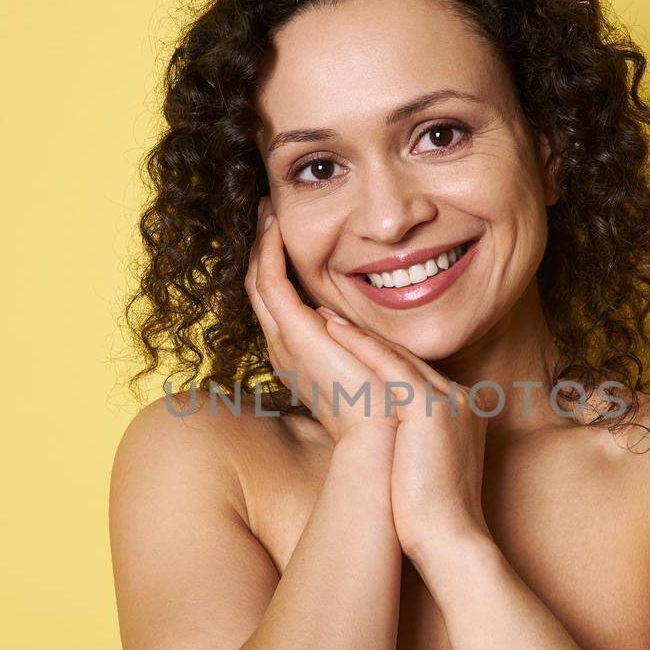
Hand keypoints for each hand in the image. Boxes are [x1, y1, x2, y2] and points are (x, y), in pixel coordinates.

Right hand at [244, 196, 403, 444]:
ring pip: (258, 281)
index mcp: (305, 359)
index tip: (291, 234)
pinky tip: (278, 224)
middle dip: (265, 248)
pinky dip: (270, 250)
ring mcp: (285, 343)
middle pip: (263, 288)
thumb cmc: (391, 414)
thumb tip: (380, 324)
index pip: (283, 303)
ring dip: (262, 242)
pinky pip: (268, 281)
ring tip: (269, 209)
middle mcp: (287, 350)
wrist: (386, 441)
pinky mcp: (293, 336)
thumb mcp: (378, 369)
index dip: (283, 267)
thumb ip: (372, 345)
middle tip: (269, 211)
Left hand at [318, 313, 492, 569]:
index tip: (347, 342)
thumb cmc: (430, 519)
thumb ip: (410, 444)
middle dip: (366, 339)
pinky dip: (359, 346)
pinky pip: (389, 367)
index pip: (416, 374)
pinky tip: (332, 331)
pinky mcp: (432, 408)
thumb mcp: (423, 470)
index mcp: (463, 412)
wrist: (451, 541)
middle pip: (407, 359)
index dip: (378, 358)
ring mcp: (450, 400)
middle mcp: (462, 399)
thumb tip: (382, 444)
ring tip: (325, 317)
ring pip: (396, 357)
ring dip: (357, 334)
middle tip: (330, 318)